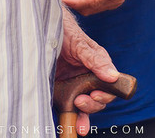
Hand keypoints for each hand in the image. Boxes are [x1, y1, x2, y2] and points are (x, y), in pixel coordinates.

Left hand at [56, 10, 118, 133]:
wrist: (40, 27)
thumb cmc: (64, 31)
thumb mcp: (80, 44)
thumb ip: (95, 59)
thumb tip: (113, 76)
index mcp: (98, 66)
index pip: (110, 86)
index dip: (105, 94)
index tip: (96, 95)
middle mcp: (88, 77)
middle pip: (98, 100)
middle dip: (92, 105)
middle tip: (80, 101)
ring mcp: (74, 85)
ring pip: (84, 107)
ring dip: (83, 117)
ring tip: (79, 126)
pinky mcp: (60, 90)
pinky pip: (67, 107)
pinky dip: (70, 118)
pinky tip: (69, 127)